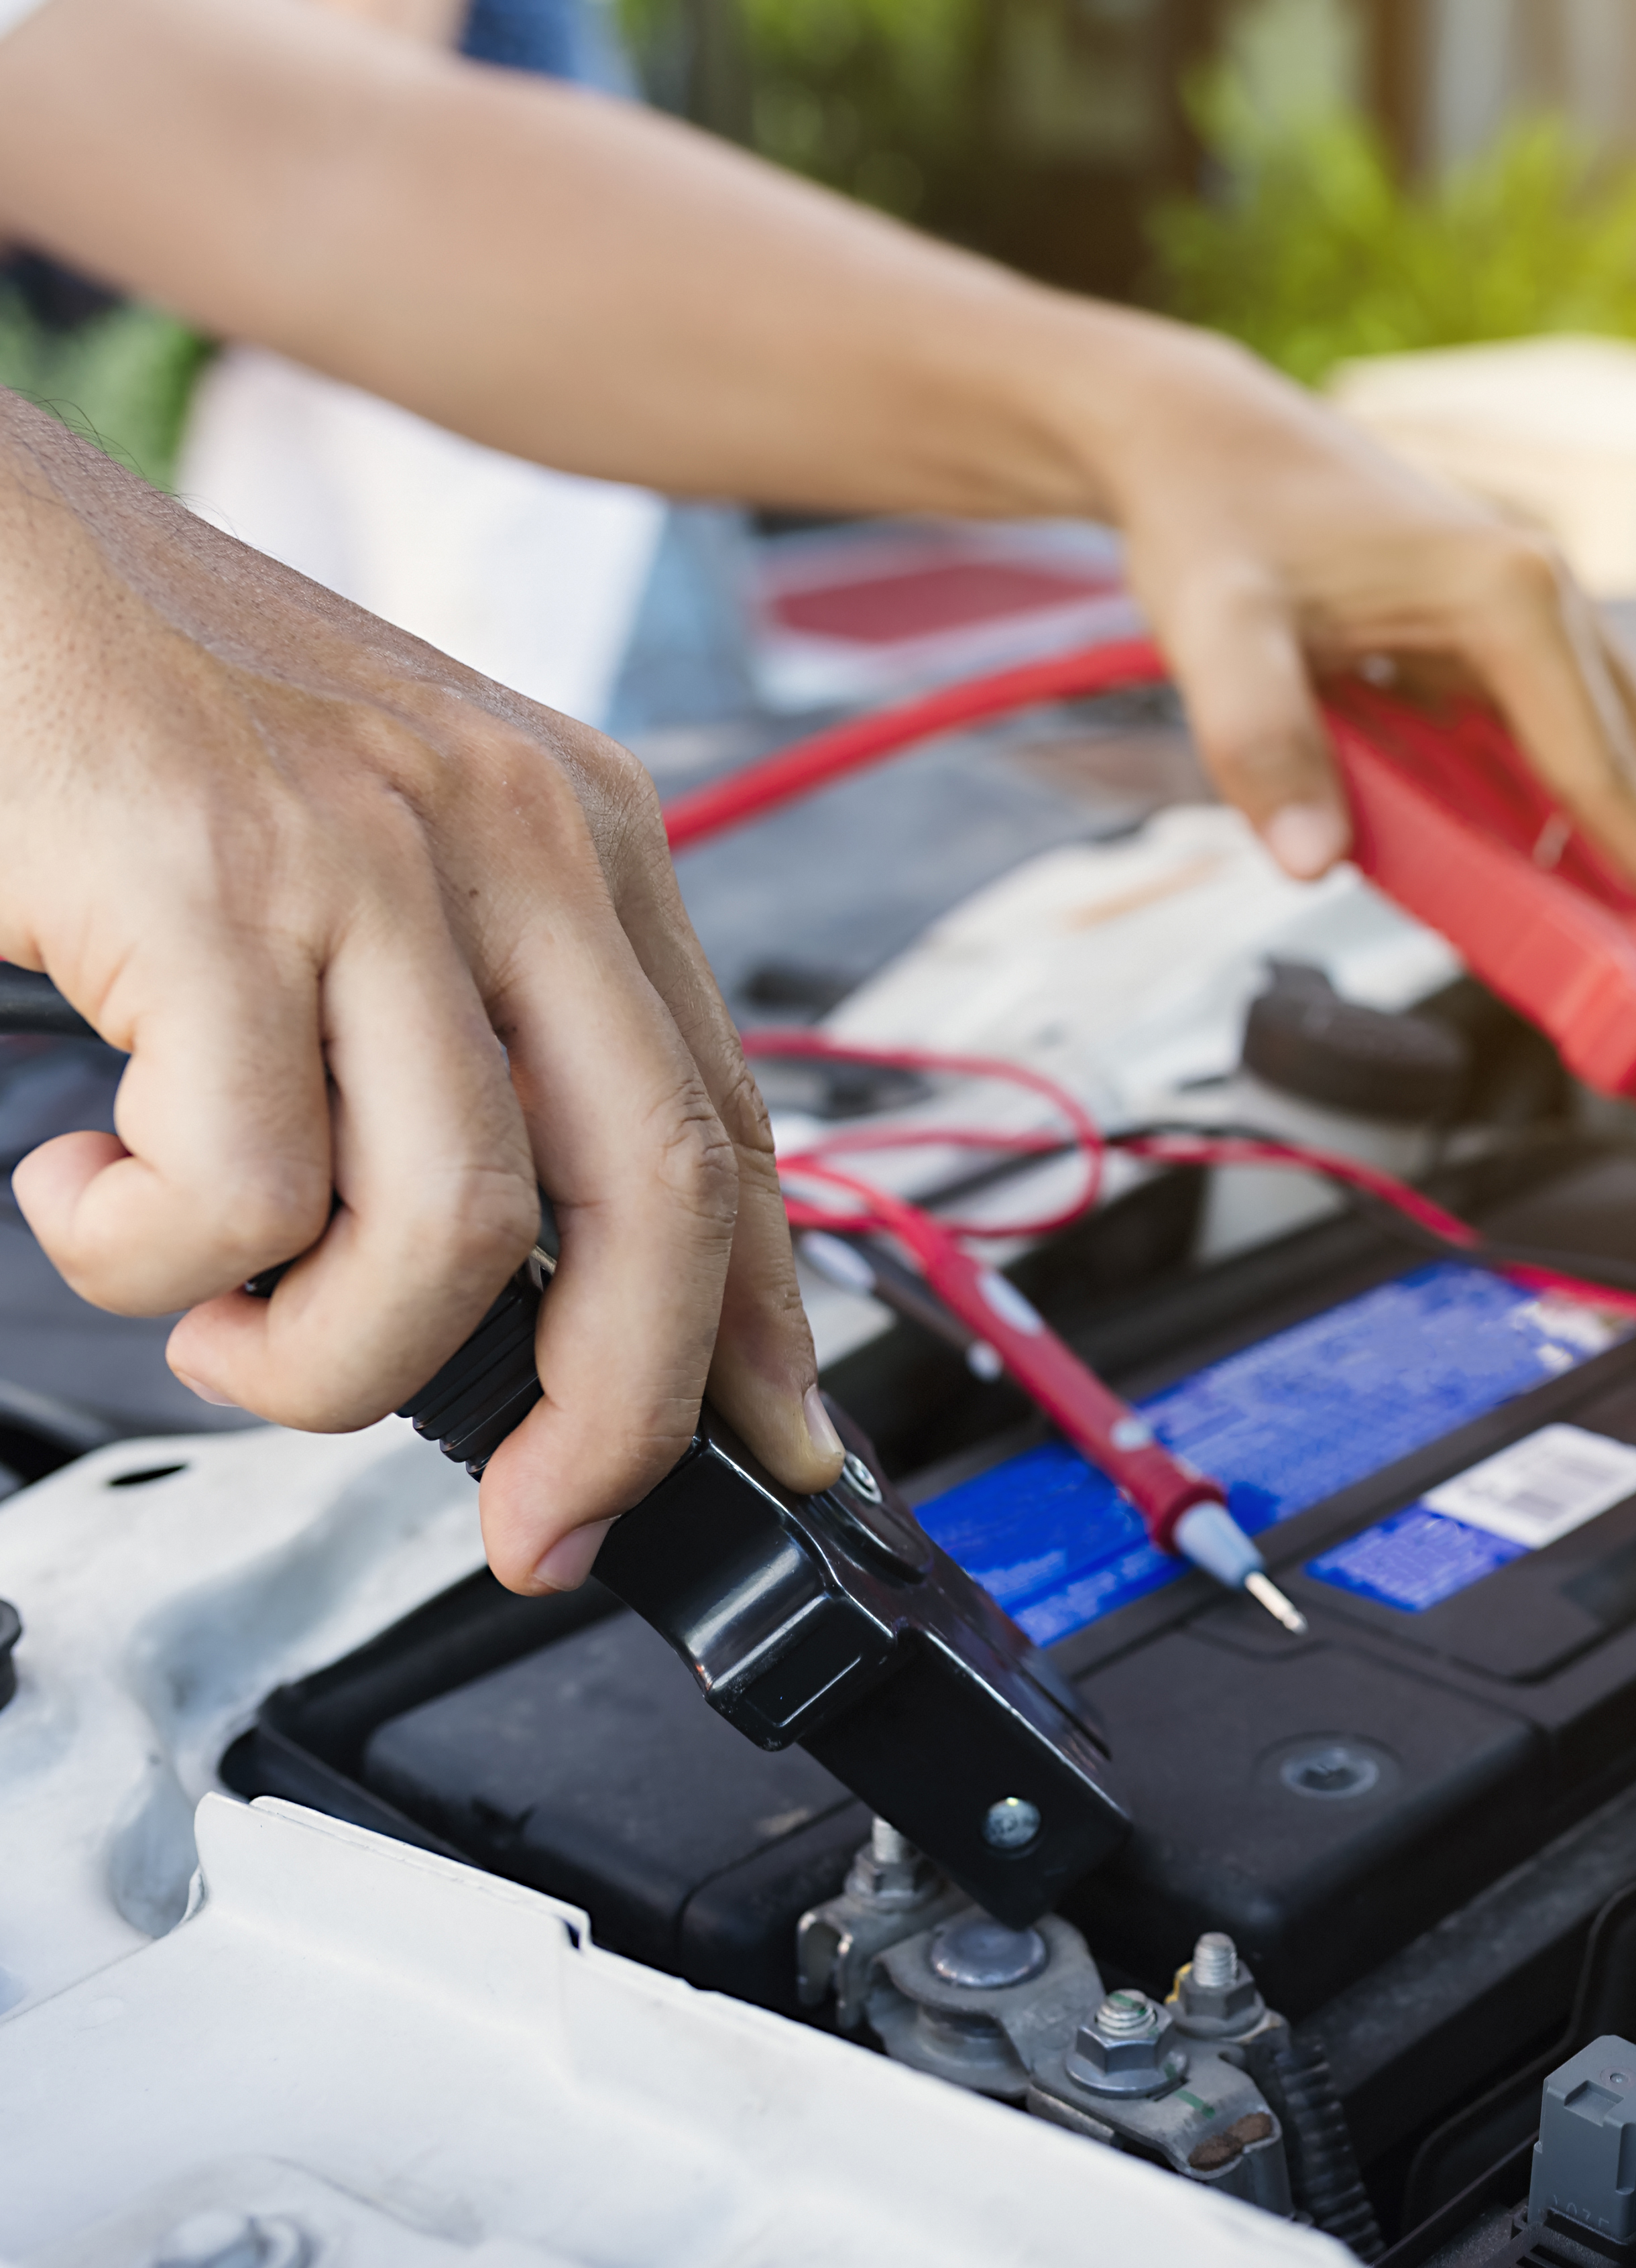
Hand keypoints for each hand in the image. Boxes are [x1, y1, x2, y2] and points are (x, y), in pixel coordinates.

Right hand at [0, 391, 841, 1588]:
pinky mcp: (212, 889)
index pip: (732, 1123)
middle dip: (620, 1412)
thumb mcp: (370, 867)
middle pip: (662, 1200)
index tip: (774, 1450)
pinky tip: (85, 1190)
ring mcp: (373, 861)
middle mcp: (518, 838)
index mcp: (581, 837)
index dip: (761, 1321)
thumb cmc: (136, 722)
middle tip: (542, 1523)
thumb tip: (530, 1272)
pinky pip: (243, 1193)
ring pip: (455, 1235)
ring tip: (215, 1312)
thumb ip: (467, 1039)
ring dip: (322, 1354)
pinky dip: (150, 1258)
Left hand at [1064, 322, 1635, 955]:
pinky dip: (1549, 801)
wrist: (1201, 440)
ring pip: (1608, 747)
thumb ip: (1260, 743)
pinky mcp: (1503, 626)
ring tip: (1585, 936)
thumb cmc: (1216, 522)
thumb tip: (1311, 863)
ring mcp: (1535, 606)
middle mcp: (1548, 594)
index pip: (1605, 768)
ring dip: (1598, 837)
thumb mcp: (1215, 632)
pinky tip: (1506, 857)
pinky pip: (1555, 733)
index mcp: (1511, 597)